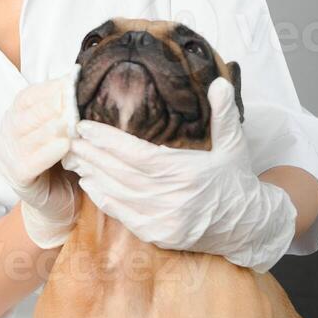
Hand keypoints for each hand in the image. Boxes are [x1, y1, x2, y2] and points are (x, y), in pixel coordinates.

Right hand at [0, 64, 81, 247]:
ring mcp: (8, 158)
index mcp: (15, 119)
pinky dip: (48, 152)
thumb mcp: (60, 131)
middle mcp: (7, 136)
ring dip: (51, 127)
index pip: (26, 97)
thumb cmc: (63, 163)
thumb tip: (78, 77)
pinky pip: (30, 162)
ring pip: (27, 138)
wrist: (59, 205)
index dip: (48, 89)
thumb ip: (63, 109)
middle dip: (51, 106)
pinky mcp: (17, 179)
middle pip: (25, 116)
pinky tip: (65, 145)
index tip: (72, 82)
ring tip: (72, 121)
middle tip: (74, 100)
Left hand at [60, 75, 297, 271]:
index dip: (107, 140)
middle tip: (68, 138)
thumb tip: (219, 81)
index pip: (136, 154)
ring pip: (118, 194)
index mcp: (186, 173)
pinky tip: (90, 184)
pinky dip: (104, 199)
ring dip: (92, 175)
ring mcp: (164, 221)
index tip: (85, 126)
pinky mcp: (159, 235)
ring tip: (74, 157)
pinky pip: (124, 216)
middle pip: (120, 173)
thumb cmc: (235, 180)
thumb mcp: (234, 145)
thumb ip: (224, 113)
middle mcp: (172, 199)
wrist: (248, 225)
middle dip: (91, 154)